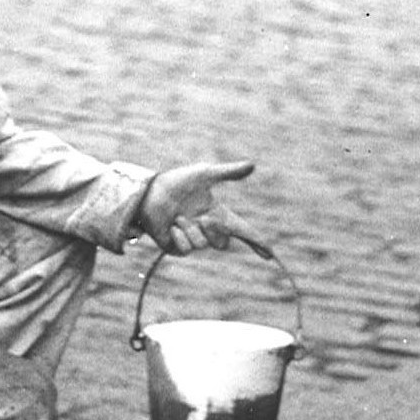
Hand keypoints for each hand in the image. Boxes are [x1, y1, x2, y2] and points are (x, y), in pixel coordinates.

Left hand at [138, 160, 265, 255]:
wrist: (149, 192)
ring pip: (203, 245)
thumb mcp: (205, 174)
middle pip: (223, 243)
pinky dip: (180, 235)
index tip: (270, 254)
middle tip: (203, 218)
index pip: (242, 231)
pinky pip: (186, 249)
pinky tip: (171, 226)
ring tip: (177, 216)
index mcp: (218, 214)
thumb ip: (229, 173)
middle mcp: (206, 229)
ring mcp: (192, 240)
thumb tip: (252, 165)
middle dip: (215, 230)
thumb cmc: (177, 182)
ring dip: (190, 228)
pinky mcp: (176, 248)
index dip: (257, 242)